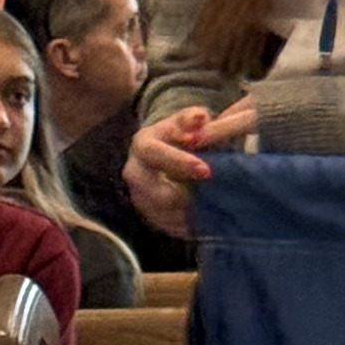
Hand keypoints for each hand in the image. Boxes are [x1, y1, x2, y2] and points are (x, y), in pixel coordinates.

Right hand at [123, 95, 255, 240]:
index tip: (206, 171)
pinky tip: (205, 220)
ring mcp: (139, 196)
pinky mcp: (149, 216)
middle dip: (179, 196)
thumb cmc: (185, 135)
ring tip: (210, 210)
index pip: (153, 153)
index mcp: (143, 144)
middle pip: (150, 190)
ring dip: (185, 213)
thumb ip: (195, 118)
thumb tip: (200, 117)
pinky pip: (167, 227)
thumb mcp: (189, 122)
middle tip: (206, 198)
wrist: (173, 154)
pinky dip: (187, 225)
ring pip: (159, 213)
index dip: (178, 162)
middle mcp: (134, 172)